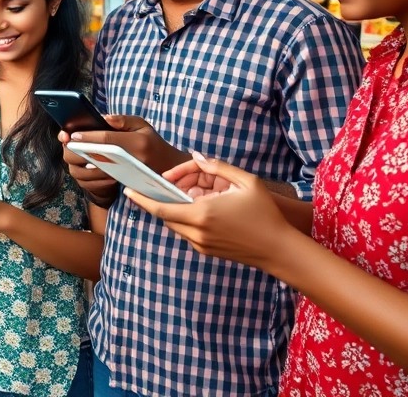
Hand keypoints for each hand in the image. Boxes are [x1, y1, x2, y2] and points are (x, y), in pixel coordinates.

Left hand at [62, 115, 191, 203]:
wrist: (169, 169)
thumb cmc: (153, 143)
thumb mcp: (142, 126)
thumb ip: (121, 120)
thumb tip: (102, 119)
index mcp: (138, 143)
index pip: (107, 138)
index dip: (88, 136)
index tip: (72, 134)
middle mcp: (134, 160)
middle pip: (99, 155)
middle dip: (81, 149)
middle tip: (68, 143)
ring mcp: (130, 174)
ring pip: (99, 168)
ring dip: (84, 160)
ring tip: (74, 150)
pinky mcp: (126, 183)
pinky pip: (105, 177)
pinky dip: (92, 169)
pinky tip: (84, 161)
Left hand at [125, 156, 293, 270]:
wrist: (279, 250)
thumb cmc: (265, 213)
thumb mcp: (246, 182)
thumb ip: (218, 166)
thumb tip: (197, 157)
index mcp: (202, 213)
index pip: (161, 207)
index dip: (141, 200)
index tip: (128, 191)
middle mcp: (196, 231)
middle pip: (165, 215)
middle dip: (162, 199)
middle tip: (169, 185)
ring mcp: (200, 244)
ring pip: (175, 224)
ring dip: (176, 209)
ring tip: (192, 195)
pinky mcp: (206, 251)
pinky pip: (187, 233)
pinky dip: (187, 219)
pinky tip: (204, 209)